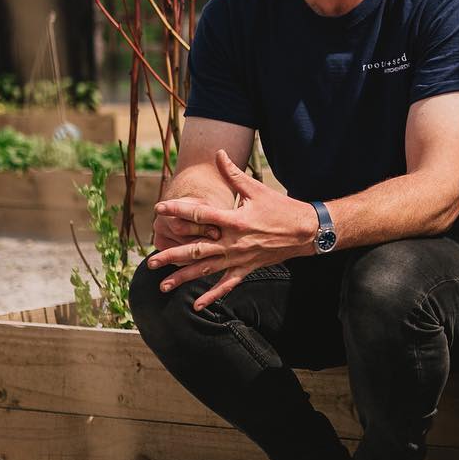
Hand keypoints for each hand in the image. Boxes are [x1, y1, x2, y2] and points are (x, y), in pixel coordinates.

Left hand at [149, 150, 316, 308]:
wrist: (307, 231)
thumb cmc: (282, 208)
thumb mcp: (257, 188)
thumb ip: (233, 174)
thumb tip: (218, 153)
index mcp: (234, 220)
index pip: (200, 214)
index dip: (178, 210)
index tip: (160, 209)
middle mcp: (233, 242)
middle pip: (196, 250)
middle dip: (171, 256)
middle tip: (151, 260)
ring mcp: (239, 258)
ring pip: (206, 270)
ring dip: (184, 278)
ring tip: (163, 285)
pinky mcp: (247, 268)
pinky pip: (226, 285)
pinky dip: (212, 296)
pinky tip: (197, 306)